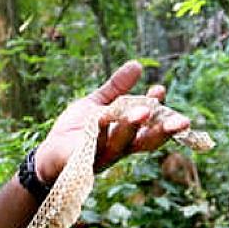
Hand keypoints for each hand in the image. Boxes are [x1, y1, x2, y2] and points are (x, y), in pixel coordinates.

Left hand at [30, 61, 190, 183]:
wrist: (48, 153)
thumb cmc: (76, 131)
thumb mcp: (98, 105)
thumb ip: (117, 88)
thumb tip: (137, 64)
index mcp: (127, 136)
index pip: (151, 127)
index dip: (161, 114)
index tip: (161, 90)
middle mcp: (119, 148)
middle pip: (146, 142)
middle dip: (163, 130)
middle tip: (181, 121)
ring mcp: (101, 156)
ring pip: (121, 143)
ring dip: (131, 127)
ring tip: (142, 111)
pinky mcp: (81, 162)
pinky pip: (91, 148)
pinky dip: (97, 133)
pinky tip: (100, 118)